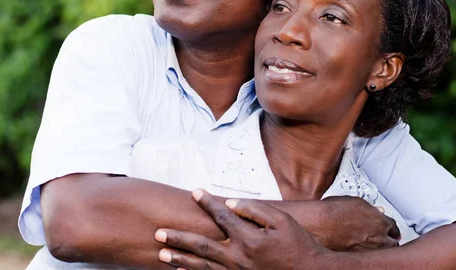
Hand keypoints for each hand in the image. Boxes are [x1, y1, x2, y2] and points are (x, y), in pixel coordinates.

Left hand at [154, 189, 329, 269]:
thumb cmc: (297, 244)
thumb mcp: (282, 220)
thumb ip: (254, 209)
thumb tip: (230, 202)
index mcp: (247, 238)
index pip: (220, 216)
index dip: (207, 202)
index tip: (195, 192)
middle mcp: (237, 257)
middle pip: (201, 246)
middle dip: (178, 238)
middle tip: (158, 233)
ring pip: (202, 266)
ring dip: (180, 259)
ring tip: (161, 253)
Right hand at [313, 196, 400, 250]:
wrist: (320, 225)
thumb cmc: (333, 212)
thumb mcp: (355, 202)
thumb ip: (370, 208)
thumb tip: (376, 211)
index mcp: (381, 222)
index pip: (393, 226)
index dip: (389, 226)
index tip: (387, 227)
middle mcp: (379, 238)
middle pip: (393, 242)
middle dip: (389, 239)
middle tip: (383, 237)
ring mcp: (370, 250)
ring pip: (382, 251)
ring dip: (379, 247)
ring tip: (369, 242)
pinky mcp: (359, 258)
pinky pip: (368, 256)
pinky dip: (366, 252)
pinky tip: (358, 247)